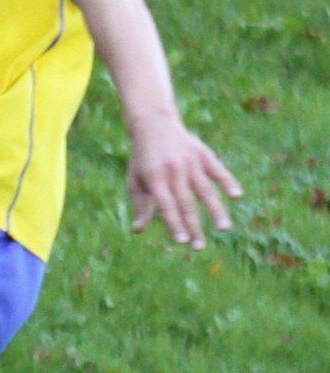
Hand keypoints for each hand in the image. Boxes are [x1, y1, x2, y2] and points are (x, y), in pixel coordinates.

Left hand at [127, 114, 241, 248]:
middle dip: (193, 227)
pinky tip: (236, 196)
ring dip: (215, 210)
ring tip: (224, 228)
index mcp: (154, 179)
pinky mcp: (203, 154)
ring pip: (205, 190)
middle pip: (186, 204)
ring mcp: (190, 162)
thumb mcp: (135, 180)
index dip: (174, 224)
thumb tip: (137, 231)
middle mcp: (173, 171)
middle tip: (199, 248)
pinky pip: (218, 170)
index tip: (181, 242)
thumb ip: (140, 205)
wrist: (153, 125)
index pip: (166, 207)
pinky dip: (227, 181)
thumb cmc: (143, 159)